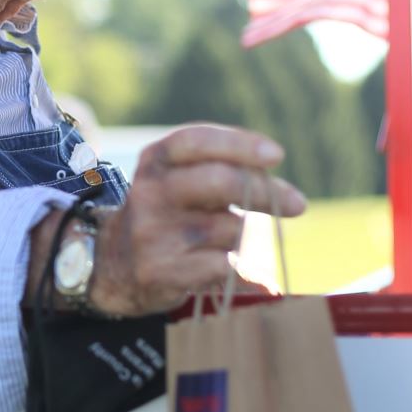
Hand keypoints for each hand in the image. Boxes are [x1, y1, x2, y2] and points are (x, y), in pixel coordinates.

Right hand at [89, 124, 304, 316]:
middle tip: (297, 204)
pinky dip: (238, 268)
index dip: (239, 144)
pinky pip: (225, 265)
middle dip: (266, 192)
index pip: (196, 140)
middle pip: (220, 181)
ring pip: (230, 228)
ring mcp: (153, 233)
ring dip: (244, 235)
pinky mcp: (161, 270)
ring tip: (226, 240)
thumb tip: (281, 192)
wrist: (114, 265)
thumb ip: (219, 171)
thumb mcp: (178, 180)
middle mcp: (150, 192)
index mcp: (154, 160)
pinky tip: (225, 267)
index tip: (276, 155)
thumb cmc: (166, 214)